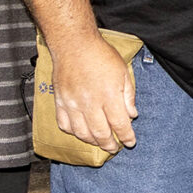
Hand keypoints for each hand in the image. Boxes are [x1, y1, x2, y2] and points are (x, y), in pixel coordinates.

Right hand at [52, 33, 138, 151]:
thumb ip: (128, 95)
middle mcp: (90, 103)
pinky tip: (81, 132)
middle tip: (115, 148)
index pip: (120, 124)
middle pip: (100, 133)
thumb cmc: (100, 55)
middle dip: (109, 145)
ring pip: (82, 133)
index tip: (130, 142)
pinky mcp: (59, 102)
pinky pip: (64, 125)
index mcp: (108, 95)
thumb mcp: (123, 71)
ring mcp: (72, 104)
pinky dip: (73, 132)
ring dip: (92, 142)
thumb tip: (132, 115)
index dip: (126, 136)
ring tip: (100, 142)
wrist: (74, 44)